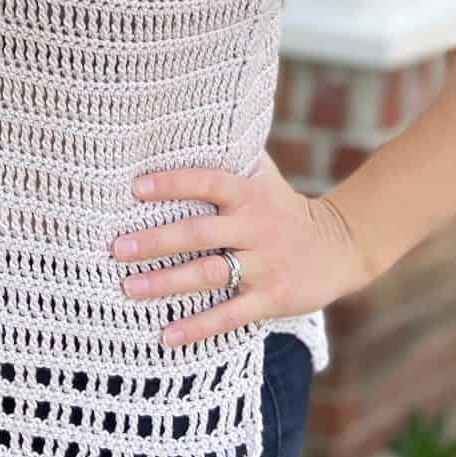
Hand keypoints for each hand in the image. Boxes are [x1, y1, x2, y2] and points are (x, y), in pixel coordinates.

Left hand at [108, 149, 374, 348]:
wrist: (338, 246)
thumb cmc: (282, 205)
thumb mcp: (262, 175)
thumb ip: (231, 153)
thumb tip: (185, 120)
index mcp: (248, 193)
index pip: (207, 182)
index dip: (172, 183)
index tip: (135, 188)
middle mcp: (254, 226)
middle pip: (199, 233)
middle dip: (155, 240)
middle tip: (117, 247)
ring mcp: (263, 264)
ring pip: (209, 275)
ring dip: (167, 283)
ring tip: (128, 289)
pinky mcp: (272, 298)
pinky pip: (230, 315)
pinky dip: (197, 327)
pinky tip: (165, 336)